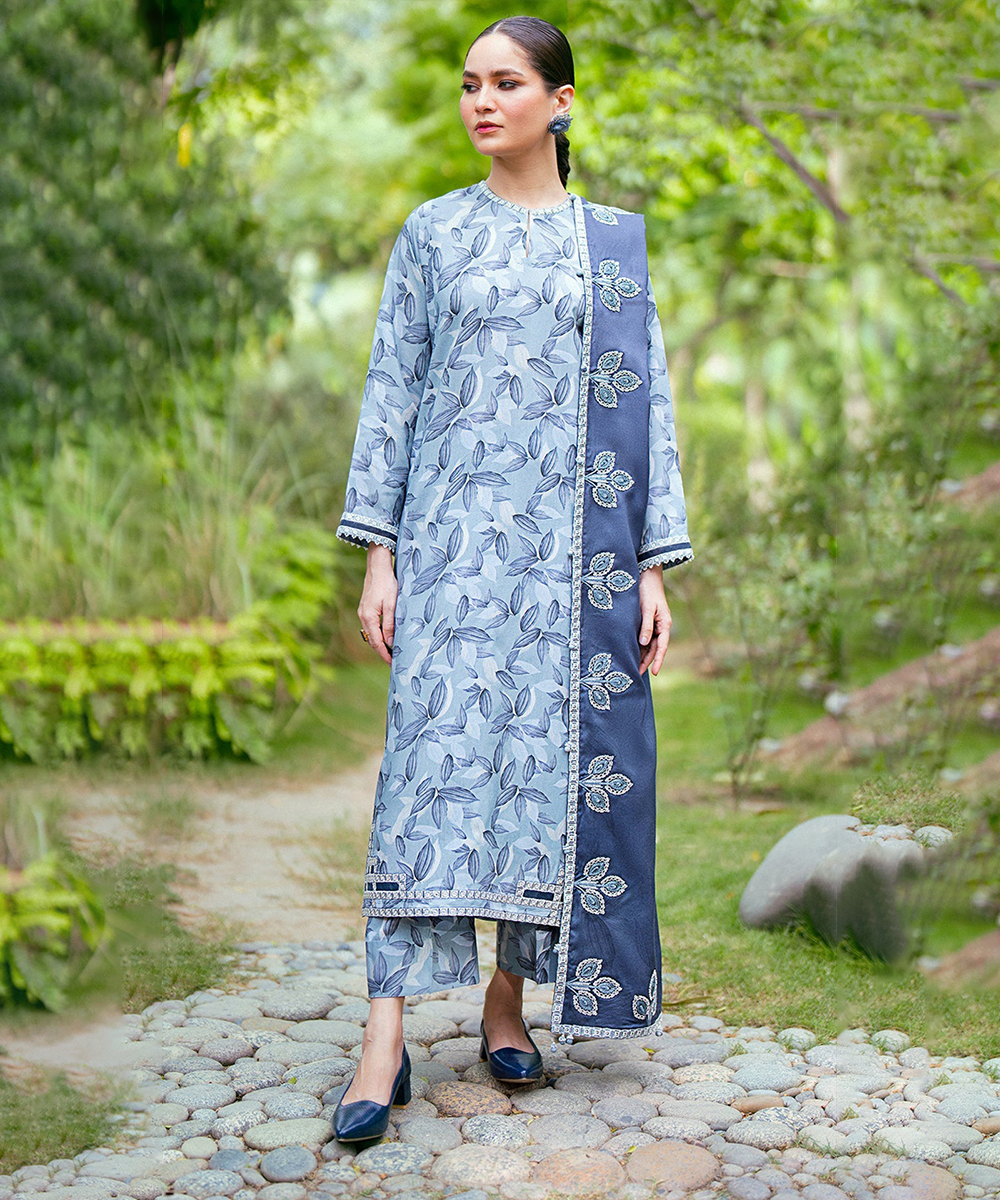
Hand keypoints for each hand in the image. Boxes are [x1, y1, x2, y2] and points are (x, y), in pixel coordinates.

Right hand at [359, 545, 396, 665]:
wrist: (378, 566)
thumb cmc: (387, 583)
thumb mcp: (392, 605)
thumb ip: (391, 624)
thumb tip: (390, 642)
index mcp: (369, 617)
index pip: (376, 642)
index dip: (384, 654)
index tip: (392, 664)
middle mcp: (363, 616)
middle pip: (372, 640)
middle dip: (382, 651)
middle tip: (393, 661)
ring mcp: (363, 612)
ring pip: (371, 633)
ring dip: (380, 643)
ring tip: (392, 651)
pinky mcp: (366, 608)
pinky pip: (371, 626)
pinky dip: (378, 634)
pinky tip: (387, 636)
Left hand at [638, 564, 670, 675]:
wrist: (646, 576)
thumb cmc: (648, 591)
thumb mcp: (647, 608)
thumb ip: (646, 626)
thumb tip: (643, 643)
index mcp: (665, 624)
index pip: (662, 647)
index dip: (659, 660)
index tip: (655, 673)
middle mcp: (660, 626)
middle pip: (654, 648)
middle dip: (646, 661)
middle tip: (636, 674)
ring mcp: (654, 624)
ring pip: (648, 644)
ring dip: (642, 655)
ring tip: (632, 667)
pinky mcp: (646, 621)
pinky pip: (643, 637)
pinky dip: (638, 645)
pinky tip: (631, 652)